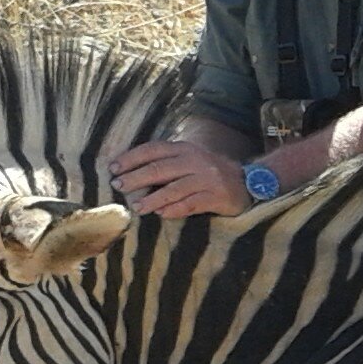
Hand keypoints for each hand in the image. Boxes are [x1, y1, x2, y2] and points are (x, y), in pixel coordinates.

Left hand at [110, 139, 250, 217]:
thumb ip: (167, 163)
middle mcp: (195, 160)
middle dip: (136, 178)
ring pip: (174, 188)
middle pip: (160, 168)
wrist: (249, 182)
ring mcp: (207, 178)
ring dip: (152, 199)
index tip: (113, 168)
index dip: (132, 158)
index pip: (154, 150)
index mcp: (185, 148)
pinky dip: (174, 210)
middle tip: (118, 186)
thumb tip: (132, 174)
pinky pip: (191, 204)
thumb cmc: (212, 173)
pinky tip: (161, 215)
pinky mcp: (216, 196)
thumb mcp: (191, 160)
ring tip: (136, 207)